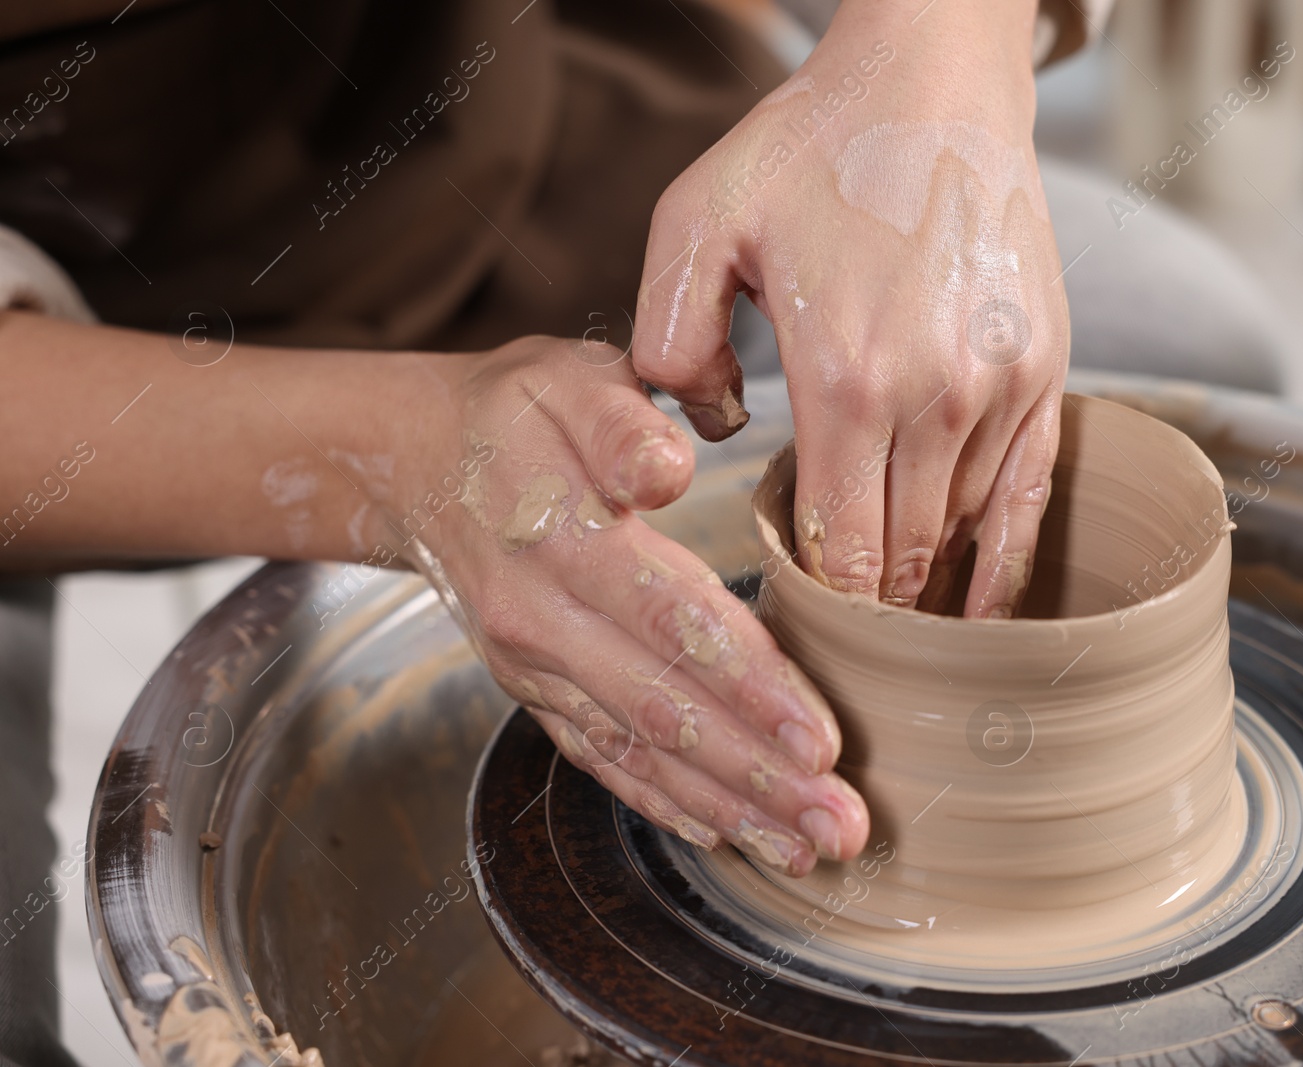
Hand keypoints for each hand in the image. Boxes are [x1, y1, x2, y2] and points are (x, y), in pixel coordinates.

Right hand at [393, 337, 869, 874]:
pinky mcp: (535, 693)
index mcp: (564, 540)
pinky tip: (725, 834)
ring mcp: (535, 668)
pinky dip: (664, 802)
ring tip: (805, 850)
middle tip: (841, 825)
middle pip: (666, 711)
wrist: (417, 461)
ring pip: (639, 751)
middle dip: (759, 777)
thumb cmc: (518, 412)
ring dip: (726, 808)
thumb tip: (670, 468)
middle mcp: (543, 621)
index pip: (673, 625)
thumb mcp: (567, 378)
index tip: (819, 741)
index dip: (750, 688)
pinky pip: (602, 758)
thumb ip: (620, 421)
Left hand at [633, 0, 1067, 617]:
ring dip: (924, 584)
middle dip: (866, 610)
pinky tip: (986, 611)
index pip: (838, 546)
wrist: (934, 84)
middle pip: (902, 555)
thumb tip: (712, 429)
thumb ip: (667, 341)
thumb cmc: (812, 149)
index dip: (819, 604)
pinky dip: (1005, 564)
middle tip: (833, 647)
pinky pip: (1029, 497)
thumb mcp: (695, 221)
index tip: (797, 634)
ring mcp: (1001, 388)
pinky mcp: (1045, 372)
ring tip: (892, 628)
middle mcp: (935, 398)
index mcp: (846, 379)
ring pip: (961, 532)